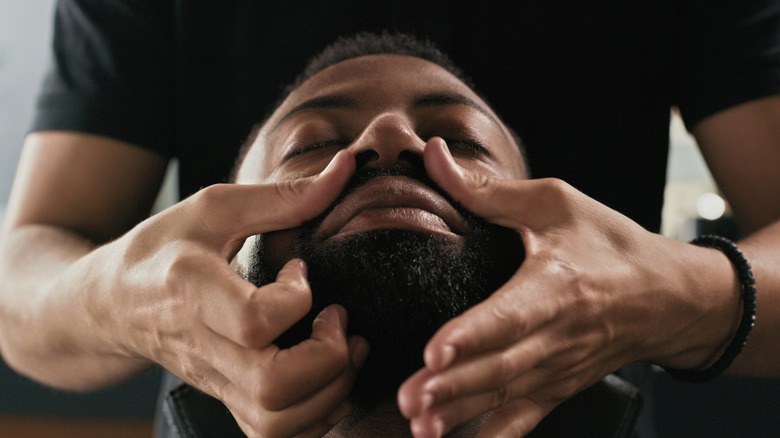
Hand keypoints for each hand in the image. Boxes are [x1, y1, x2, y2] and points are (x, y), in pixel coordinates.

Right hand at [90, 151, 368, 436]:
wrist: (107, 303)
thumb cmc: (160, 248)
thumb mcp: (212, 207)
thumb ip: (282, 196)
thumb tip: (348, 168)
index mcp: (191, 292)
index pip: (254, 321)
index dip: (297, 299)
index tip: (303, 270)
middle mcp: (202, 347)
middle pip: (273, 387)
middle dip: (330, 356)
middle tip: (338, 318)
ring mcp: (213, 381)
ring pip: (278, 422)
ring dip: (332, 390)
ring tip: (343, 346)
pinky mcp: (224, 398)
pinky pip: (274, 433)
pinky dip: (316, 415)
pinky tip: (328, 376)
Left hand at [397, 139, 732, 436]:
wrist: (670, 296)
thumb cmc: (612, 244)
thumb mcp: (557, 204)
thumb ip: (491, 190)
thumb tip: (435, 156)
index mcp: (557, 285)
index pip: (512, 315)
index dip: (475, 334)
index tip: (437, 351)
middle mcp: (558, 335)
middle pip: (501, 366)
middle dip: (454, 384)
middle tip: (410, 397)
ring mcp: (559, 367)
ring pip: (506, 395)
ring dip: (462, 412)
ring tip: (421, 426)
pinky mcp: (558, 386)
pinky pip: (524, 417)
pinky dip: (494, 437)